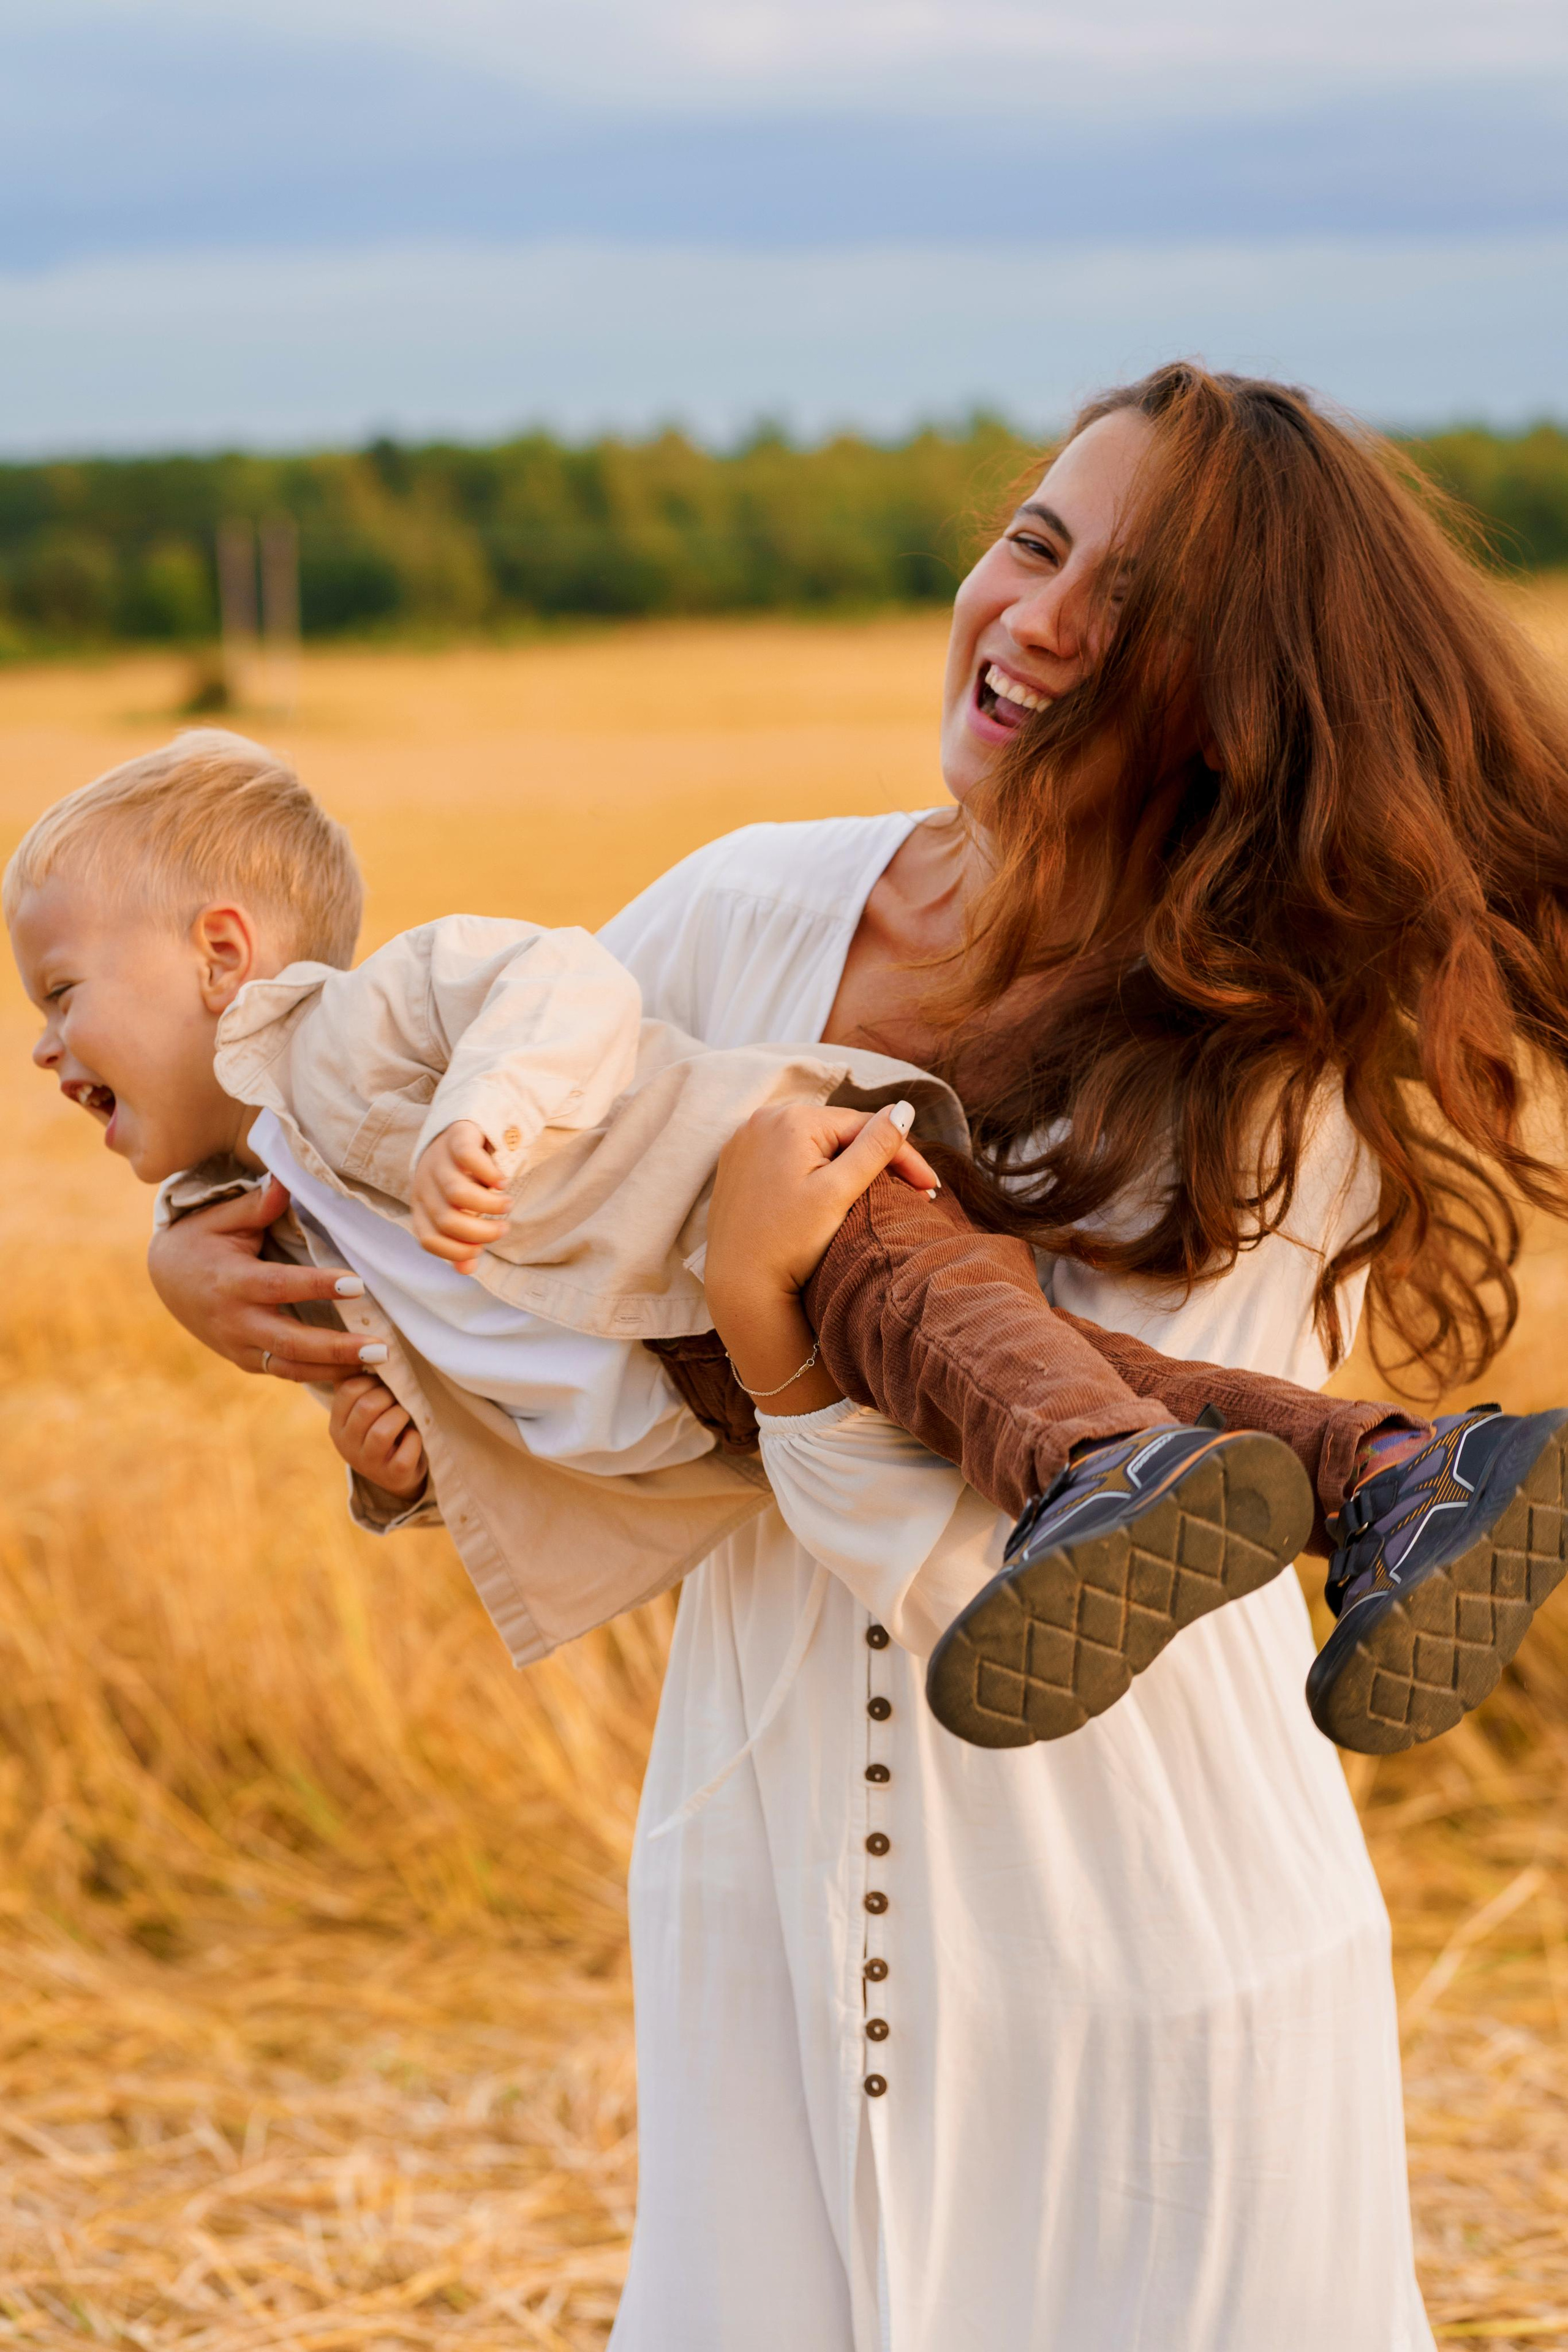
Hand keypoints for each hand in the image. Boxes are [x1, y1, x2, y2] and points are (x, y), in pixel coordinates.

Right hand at [147, 1178, 388, 1384]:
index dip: (318, 1287)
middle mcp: (235, 1321)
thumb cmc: (201, 1240)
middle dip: (336, 1348)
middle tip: (380, 1347)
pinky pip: (287, 1373)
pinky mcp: (246, 1361)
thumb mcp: (220, 1217)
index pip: (279, 1286)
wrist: (164, 1279)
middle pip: (290, 1342)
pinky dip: (321, 1375)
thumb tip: (285, 1180)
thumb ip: (257, 1205)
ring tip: (379, 1364)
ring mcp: (239, 1347)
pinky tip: (357, 1372)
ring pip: (291, 1368)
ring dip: (336, 1369)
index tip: (358, 1284)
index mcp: (231, 1281)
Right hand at [329, 1374, 427, 1501]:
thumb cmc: (384, 1427)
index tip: (385, 1383)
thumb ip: (360, 1380)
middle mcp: (346, 1444)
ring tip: (406, 1417)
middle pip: (367, 1407)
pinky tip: (414, 1437)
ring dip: (402, 1416)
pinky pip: (406, 1450)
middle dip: (390, 1396)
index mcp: (337, 1423)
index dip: (373, 1380)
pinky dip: (415, 1439)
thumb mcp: (365, 1408)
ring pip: (383, 1430)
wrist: (399, 1473)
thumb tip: (365, 1343)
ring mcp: (367, 1463)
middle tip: (399, 1399)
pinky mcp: (392, 1476)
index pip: (348, 1389)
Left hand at [411, 1120, 509, 1272]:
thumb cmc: (461, 1178)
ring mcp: (438, 1159)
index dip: (456, 1251)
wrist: (459, 1129)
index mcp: (420, 1206)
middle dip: (481, 1232)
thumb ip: (461, 1239)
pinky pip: (468, 1157)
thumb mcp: (458, 1210)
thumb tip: (466, 1270)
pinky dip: (489, 1174)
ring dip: (488, 1205)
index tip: (481, 1249)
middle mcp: (424, 1184)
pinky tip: (502, 1182)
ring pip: (457, 1192)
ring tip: (506, 1205)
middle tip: (503, 1228)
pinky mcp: (456, 1137)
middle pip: (447, 1219)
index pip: (428, 1239)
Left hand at [703, 1100, 939, 1412]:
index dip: (903, 1155)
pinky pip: (789, 1158)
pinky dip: (816, 1172)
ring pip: (815, 1146)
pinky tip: (838, 1194)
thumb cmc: (788, 1244)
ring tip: (885, 1194)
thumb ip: (875, 1148)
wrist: (737, 1287)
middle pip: (839, 1134)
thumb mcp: (838, 1192)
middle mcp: (762, 1119)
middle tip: (916, 1193)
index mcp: (790, 1119)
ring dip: (849, 1166)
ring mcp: (746, 1141)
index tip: (931, 1187)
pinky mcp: (738, 1165)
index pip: (863, 1127)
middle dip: (877, 1161)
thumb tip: (905, 1109)